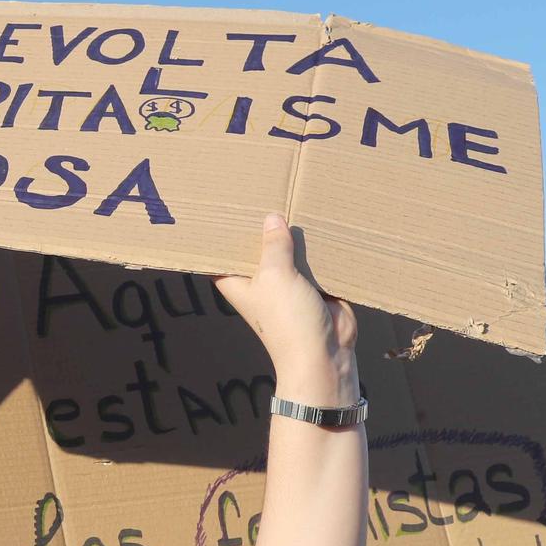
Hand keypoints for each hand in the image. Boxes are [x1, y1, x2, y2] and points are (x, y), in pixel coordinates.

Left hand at [214, 215, 358, 405]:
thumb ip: (274, 245)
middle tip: (263, 192)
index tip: (221, 209)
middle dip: (263, 229)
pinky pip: (314, 261)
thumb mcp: (276, 275)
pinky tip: (321, 222)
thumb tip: (271, 218)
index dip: (221, 234)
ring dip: (294, 236)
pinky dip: (318, 248)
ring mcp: (287, 283)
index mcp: (238, 281)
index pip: (223, 254)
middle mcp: (260, 281)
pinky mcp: (314, 286)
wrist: (325, 353)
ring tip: (294, 198)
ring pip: (289, 252)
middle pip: (258, 248)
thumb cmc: (288, 319)